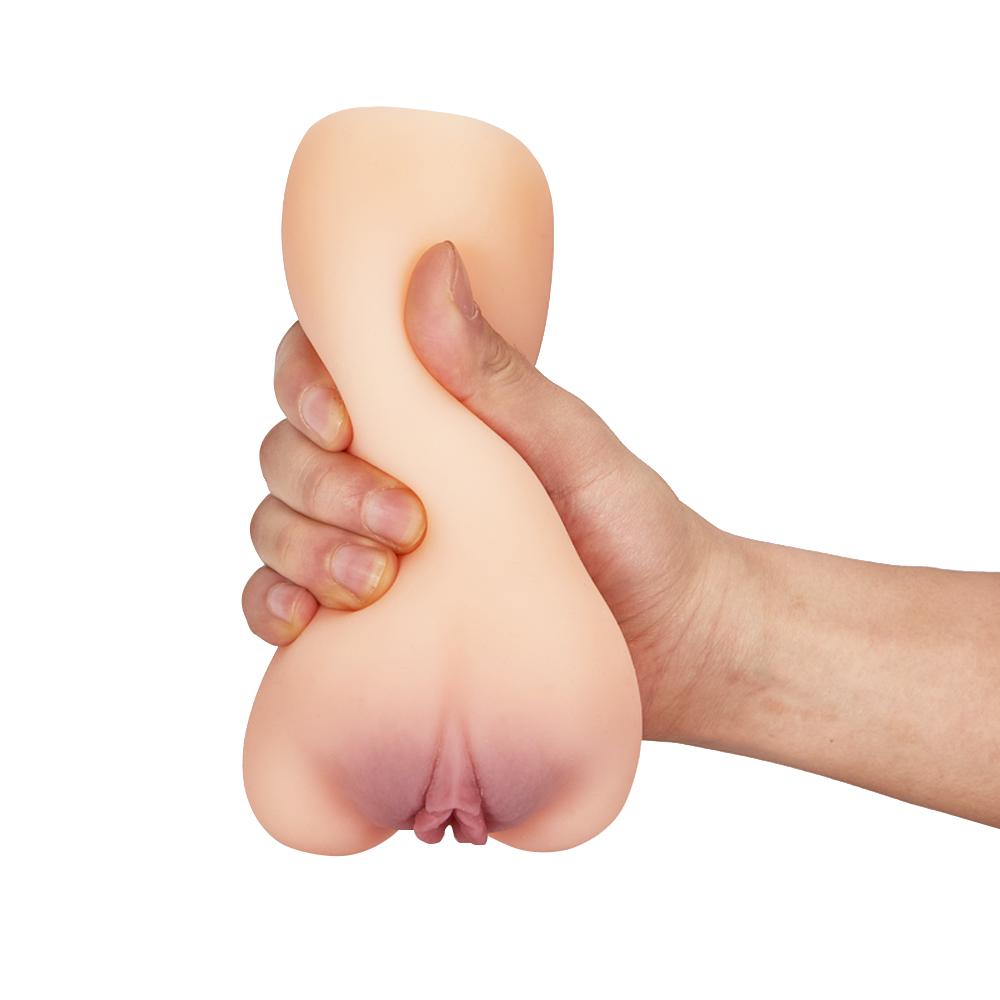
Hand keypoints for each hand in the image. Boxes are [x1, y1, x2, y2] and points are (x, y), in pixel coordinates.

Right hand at [243, 241, 743, 741]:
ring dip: (303, 548)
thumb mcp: (569, 442)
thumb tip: (431, 261)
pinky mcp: (367, 622)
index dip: (304, 385)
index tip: (342, 420)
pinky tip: (299, 620)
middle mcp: (386, 471)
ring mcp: (370, 546)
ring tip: (375, 581)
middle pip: (289, 454)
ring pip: (278, 524)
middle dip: (322, 485)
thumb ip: (494, 369)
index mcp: (425, 413)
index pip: (324, 370)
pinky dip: (271, 604)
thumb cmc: (628, 526)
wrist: (667, 638)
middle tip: (403, 523)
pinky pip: (284, 601)